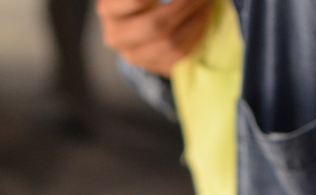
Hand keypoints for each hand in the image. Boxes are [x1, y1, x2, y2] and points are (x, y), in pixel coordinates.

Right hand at [97, 0, 212, 75]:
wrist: (136, 16)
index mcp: (109, 9)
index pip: (137, 2)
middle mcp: (116, 36)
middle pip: (156, 26)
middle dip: (185, 6)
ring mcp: (133, 56)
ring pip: (171, 46)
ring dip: (197, 21)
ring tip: (206, 3)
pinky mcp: (152, 67)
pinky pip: (180, 57)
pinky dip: (197, 35)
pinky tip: (203, 18)